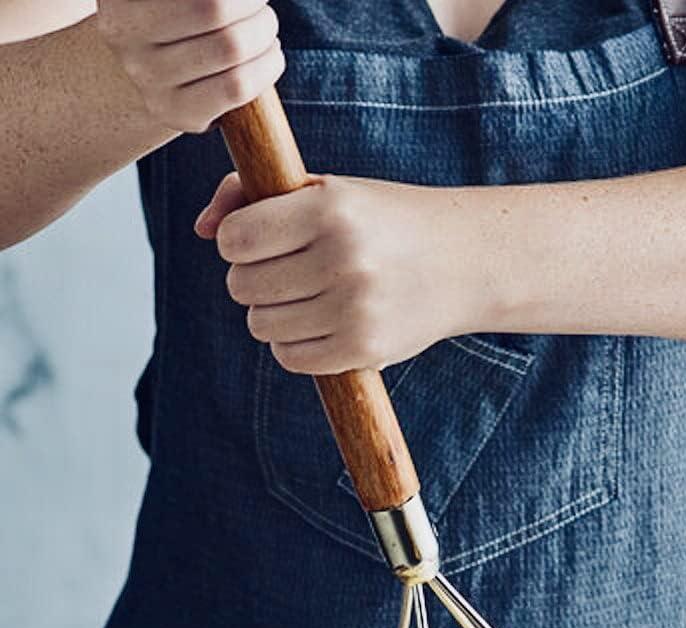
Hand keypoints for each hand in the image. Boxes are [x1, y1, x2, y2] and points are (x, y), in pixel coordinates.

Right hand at [96, 0, 284, 132]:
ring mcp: (148, 79)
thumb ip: (203, 2)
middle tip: (261, 5)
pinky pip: (238, 86)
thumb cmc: (172, 20)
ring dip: (265, 33)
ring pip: (231, 48)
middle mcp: (125, 34)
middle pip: (215, 8)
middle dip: (253, 3)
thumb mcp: (173, 2)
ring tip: (266, 28)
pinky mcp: (177, 112)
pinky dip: (267, 66)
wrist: (149, 73)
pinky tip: (271, 56)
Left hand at [195, 173, 484, 373]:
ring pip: (261, 325)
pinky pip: (291, 357)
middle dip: (254, 279)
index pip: (235, 239)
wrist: (464, 262)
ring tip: (305, 298)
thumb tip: (201, 229)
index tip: (262, 240)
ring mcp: (355, 310)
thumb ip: (254, 195)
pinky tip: (319, 325)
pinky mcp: (365, 350)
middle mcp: (342, 260)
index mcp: (330, 210)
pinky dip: (294, 345)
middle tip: (287, 271)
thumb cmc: (383, 222)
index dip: (238, 242)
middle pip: (242, 286)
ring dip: (272, 314)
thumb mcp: (326, 191)